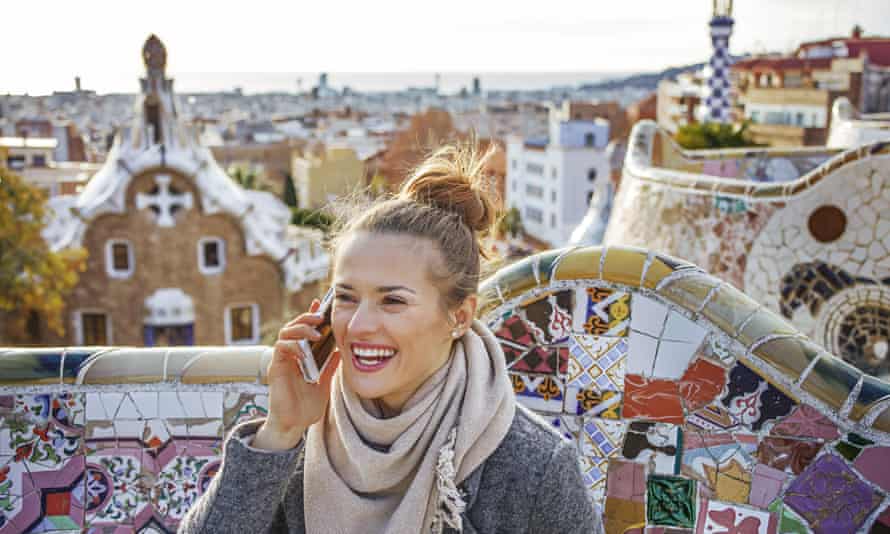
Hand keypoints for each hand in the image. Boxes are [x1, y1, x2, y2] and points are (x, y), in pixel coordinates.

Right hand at [254, 299, 340, 450]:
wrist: (294, 425)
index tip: (322, 303)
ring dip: (301, 329)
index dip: (311, 314)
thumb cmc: (307, 406)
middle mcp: (290, 355)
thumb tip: (340, 350)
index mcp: (302, 355)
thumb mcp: (325, 383)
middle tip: (321, 317)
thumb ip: (330, 366)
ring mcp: (282, 360)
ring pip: (285, 333)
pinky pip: (280, 349)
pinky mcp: (275, 368)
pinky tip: (304, 351)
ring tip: (315, 333)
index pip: (305, 330)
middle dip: (307, 317)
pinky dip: (293, 346)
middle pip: (294, 326)